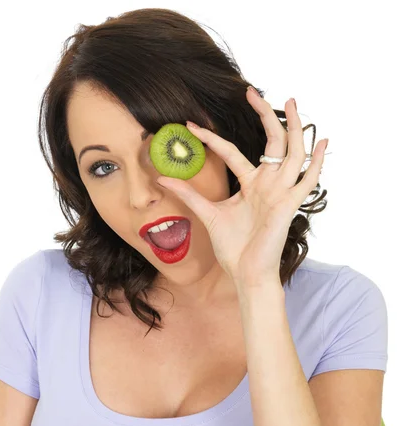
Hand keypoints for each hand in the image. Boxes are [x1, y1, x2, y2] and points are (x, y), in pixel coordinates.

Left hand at [155, 88, 327, 287]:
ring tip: (291, 101)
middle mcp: (268, 183)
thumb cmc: (233, 247)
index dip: (212, 138)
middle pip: (271, 141)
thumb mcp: (208, 214)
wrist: (246, 273)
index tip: (190, 125)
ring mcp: (281, 192)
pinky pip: (308, 180)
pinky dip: (317, 162)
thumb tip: (162, 179)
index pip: (232, 151)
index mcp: (250, 184)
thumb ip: (189, 195)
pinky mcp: (290, 204)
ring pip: (293, 152)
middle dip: (263, 115)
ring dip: (295, 127)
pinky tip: (323, 142)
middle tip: (250, 91)